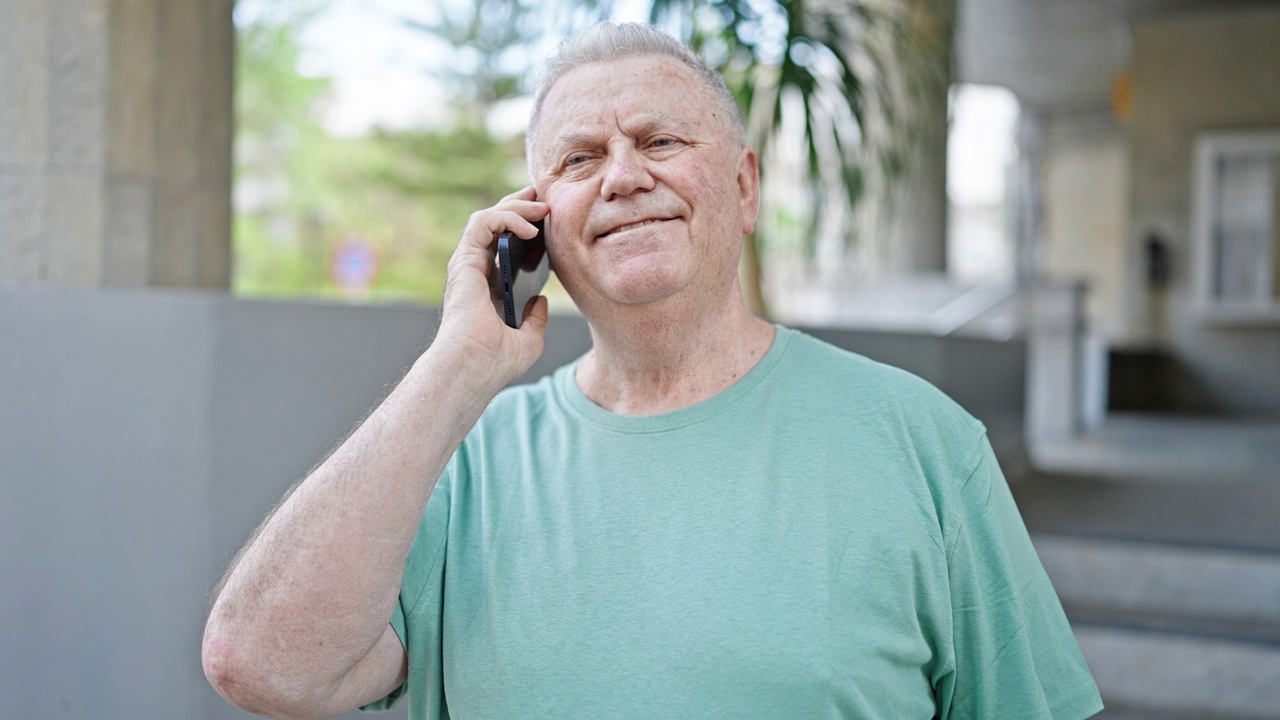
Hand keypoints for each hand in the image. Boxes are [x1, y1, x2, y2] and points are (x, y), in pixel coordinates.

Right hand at [435, 186, 550, 387]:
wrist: (474, 369)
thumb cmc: (495, 363)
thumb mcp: (528, 339)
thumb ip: (534, 318)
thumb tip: (541, 300)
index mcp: (488, 288)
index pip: (505, 246)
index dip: (525, 227)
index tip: (550, 221)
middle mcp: (475, 272)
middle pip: (496, 225)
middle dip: (520, 205)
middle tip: (545, 198)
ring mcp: (468, 265)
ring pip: (488, 217)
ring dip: (516, 206)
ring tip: (543, 208)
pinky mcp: (464, 260)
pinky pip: (483, 222)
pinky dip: (507, 217)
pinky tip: (530, 227)